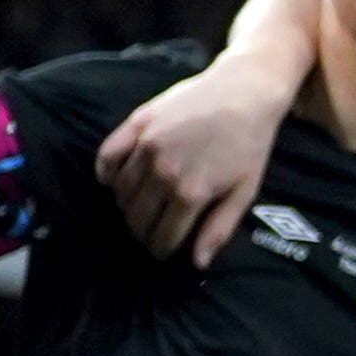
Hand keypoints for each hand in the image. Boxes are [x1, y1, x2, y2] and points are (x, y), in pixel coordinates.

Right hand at [98, 54, 293, 267]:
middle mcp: (163, 172)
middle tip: (148, 233)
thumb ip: (219, 229)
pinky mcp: (136, 124)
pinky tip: (114, 181)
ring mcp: (146, 146)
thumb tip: (197, 263)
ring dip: (126, 206)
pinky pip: (107, 157)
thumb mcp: (244, 191)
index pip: (162, 236)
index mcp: (191, 193)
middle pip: (137, 218)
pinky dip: (106, 173)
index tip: (162, 251)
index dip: (161, 250)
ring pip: (120, 192)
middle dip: (142, 232)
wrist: (244, 92)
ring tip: (138, 209)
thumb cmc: (249, 144)